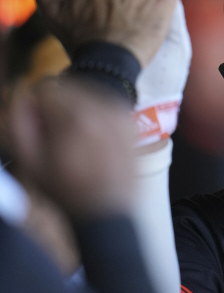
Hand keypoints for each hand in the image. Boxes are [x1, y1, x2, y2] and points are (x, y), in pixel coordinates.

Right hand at [8, 77, 136, 216]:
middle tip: (55, 136)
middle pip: (67, 87)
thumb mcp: (29, 161)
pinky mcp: (129, 120)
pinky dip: (94, 114)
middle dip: (56, 106)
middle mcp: (103, 109)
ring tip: (73, 139)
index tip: (38, 127)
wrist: (106, 212)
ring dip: (75, 108)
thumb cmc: (65, 190)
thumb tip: (22, 93)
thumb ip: (18, 122)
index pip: (45, 87)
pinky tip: (91, 139)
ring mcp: (120, 113)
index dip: (35, 107)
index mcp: (76, 117)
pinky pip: (104, 103)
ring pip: (86, 92)